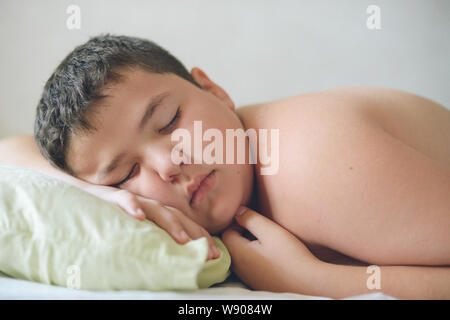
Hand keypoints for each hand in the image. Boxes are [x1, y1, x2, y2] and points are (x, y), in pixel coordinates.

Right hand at [83, 185, 219, 260]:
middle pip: (178, 217)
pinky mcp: (113, 198)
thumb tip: (172, 259)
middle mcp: (150, 206)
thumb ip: (153, 239)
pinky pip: (125, 200)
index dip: (201, 237)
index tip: (216, 254)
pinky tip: (139, 217)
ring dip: (172, 225)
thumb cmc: (112, 218)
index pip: (185, 224)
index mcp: (157, 214)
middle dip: (196, 235)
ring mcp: (134, 201)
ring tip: (184, 241)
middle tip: (210, 253)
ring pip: (157, 210)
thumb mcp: (136, 231)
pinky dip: (133, 207)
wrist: (82, 196)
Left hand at [222, 206, 321, 292]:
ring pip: (240, 256)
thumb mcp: (270, 230)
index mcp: (237, 253)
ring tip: (268, 243)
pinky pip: (249, 267)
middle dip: (242, 235)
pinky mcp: (256, 284)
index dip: (238, 223)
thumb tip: (237, 211)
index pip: (226, 233)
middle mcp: (238, 267)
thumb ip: (250, 219)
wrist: (308, 284)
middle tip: (262, 231)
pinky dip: (255, 259)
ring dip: (249, 247)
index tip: (255, 222)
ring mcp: (247, 278)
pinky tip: (272, 257)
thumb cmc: (289, 255)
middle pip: (231, 245)